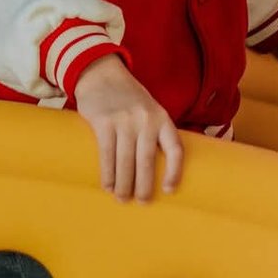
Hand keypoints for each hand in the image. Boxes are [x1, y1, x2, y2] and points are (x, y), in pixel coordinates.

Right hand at [72, 56, 182, 202]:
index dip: (174, 172)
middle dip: (144, 187)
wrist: (101, 74)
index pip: (175, 149)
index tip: (169, 190)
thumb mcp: (149, 108)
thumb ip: (154, 132)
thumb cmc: (127, 97)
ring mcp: (124, 121)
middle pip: (147, 161)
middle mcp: (146, 120)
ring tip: (122, 198)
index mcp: (162, 118)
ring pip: (126, 162)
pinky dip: (107, 174)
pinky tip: (107, 185)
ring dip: (123, 185)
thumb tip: (156, 168)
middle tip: (142, 202)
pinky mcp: (104, 122)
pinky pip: (107, 154)